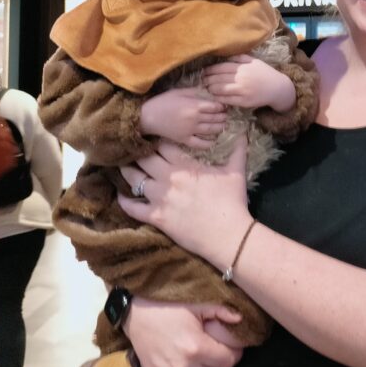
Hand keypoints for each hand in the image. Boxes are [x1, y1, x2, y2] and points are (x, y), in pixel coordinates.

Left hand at [118, 138, 251, 263]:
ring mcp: (159, 199)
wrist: (228, 234)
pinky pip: (133, 208)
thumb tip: (244, 131)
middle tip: (132, 149)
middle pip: (143, 159)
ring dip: (127, 172)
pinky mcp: (156, 217)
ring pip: (134, 180)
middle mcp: (168, 179)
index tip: (151, 136)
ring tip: (123, 167)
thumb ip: (238, 150)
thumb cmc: (232, 202)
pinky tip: (121, 194)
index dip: (156, 139)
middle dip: (137, 152)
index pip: (162, 145)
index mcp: (185, 166)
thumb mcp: (236, 172)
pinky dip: (124, 200)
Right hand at [123, 298, 244, 366]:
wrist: (135, 315)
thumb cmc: (168, 307)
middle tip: (216, 348)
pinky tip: (186, 360)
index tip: (232, 345)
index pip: (229, 361)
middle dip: (221, 361)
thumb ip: (221, 312)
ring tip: (201, 353)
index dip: (234, 353)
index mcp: (196, 347)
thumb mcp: (197, 305)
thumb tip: (241, 319)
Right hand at [140, 87, 226, 147]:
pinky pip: (200, 144)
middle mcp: (195, 119)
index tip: (224, 106)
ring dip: (220, 128)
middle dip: (223, 117)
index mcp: (195, 105)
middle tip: (226, 116)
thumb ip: (195, 92)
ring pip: (211, 130)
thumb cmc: (163, 101)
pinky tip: (213, 141)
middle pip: (216, 118)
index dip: (222, 106)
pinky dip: (209, 143)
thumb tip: (208, 90)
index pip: (216, 107)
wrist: (148, 116)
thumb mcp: (179, 92)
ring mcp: (191, 130)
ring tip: (224, 125)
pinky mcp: (185, 140)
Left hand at [203, 56, 295, 111]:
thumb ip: (239, 57)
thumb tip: (224, 56)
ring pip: (220, 89)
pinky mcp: (243, 101)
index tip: (204, 71)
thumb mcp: (253, 61)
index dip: (210, 70)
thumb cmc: (264, 73)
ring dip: (210, 89)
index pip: (220, 68)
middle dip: (207, 80)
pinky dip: (218, 97)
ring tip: (207, 88)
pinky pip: (226, 100)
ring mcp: (242, 91)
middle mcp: (241, 78)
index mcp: (242, 67)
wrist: (277, 88)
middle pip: (218, 79)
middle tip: (203, 81)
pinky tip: (215, 96)